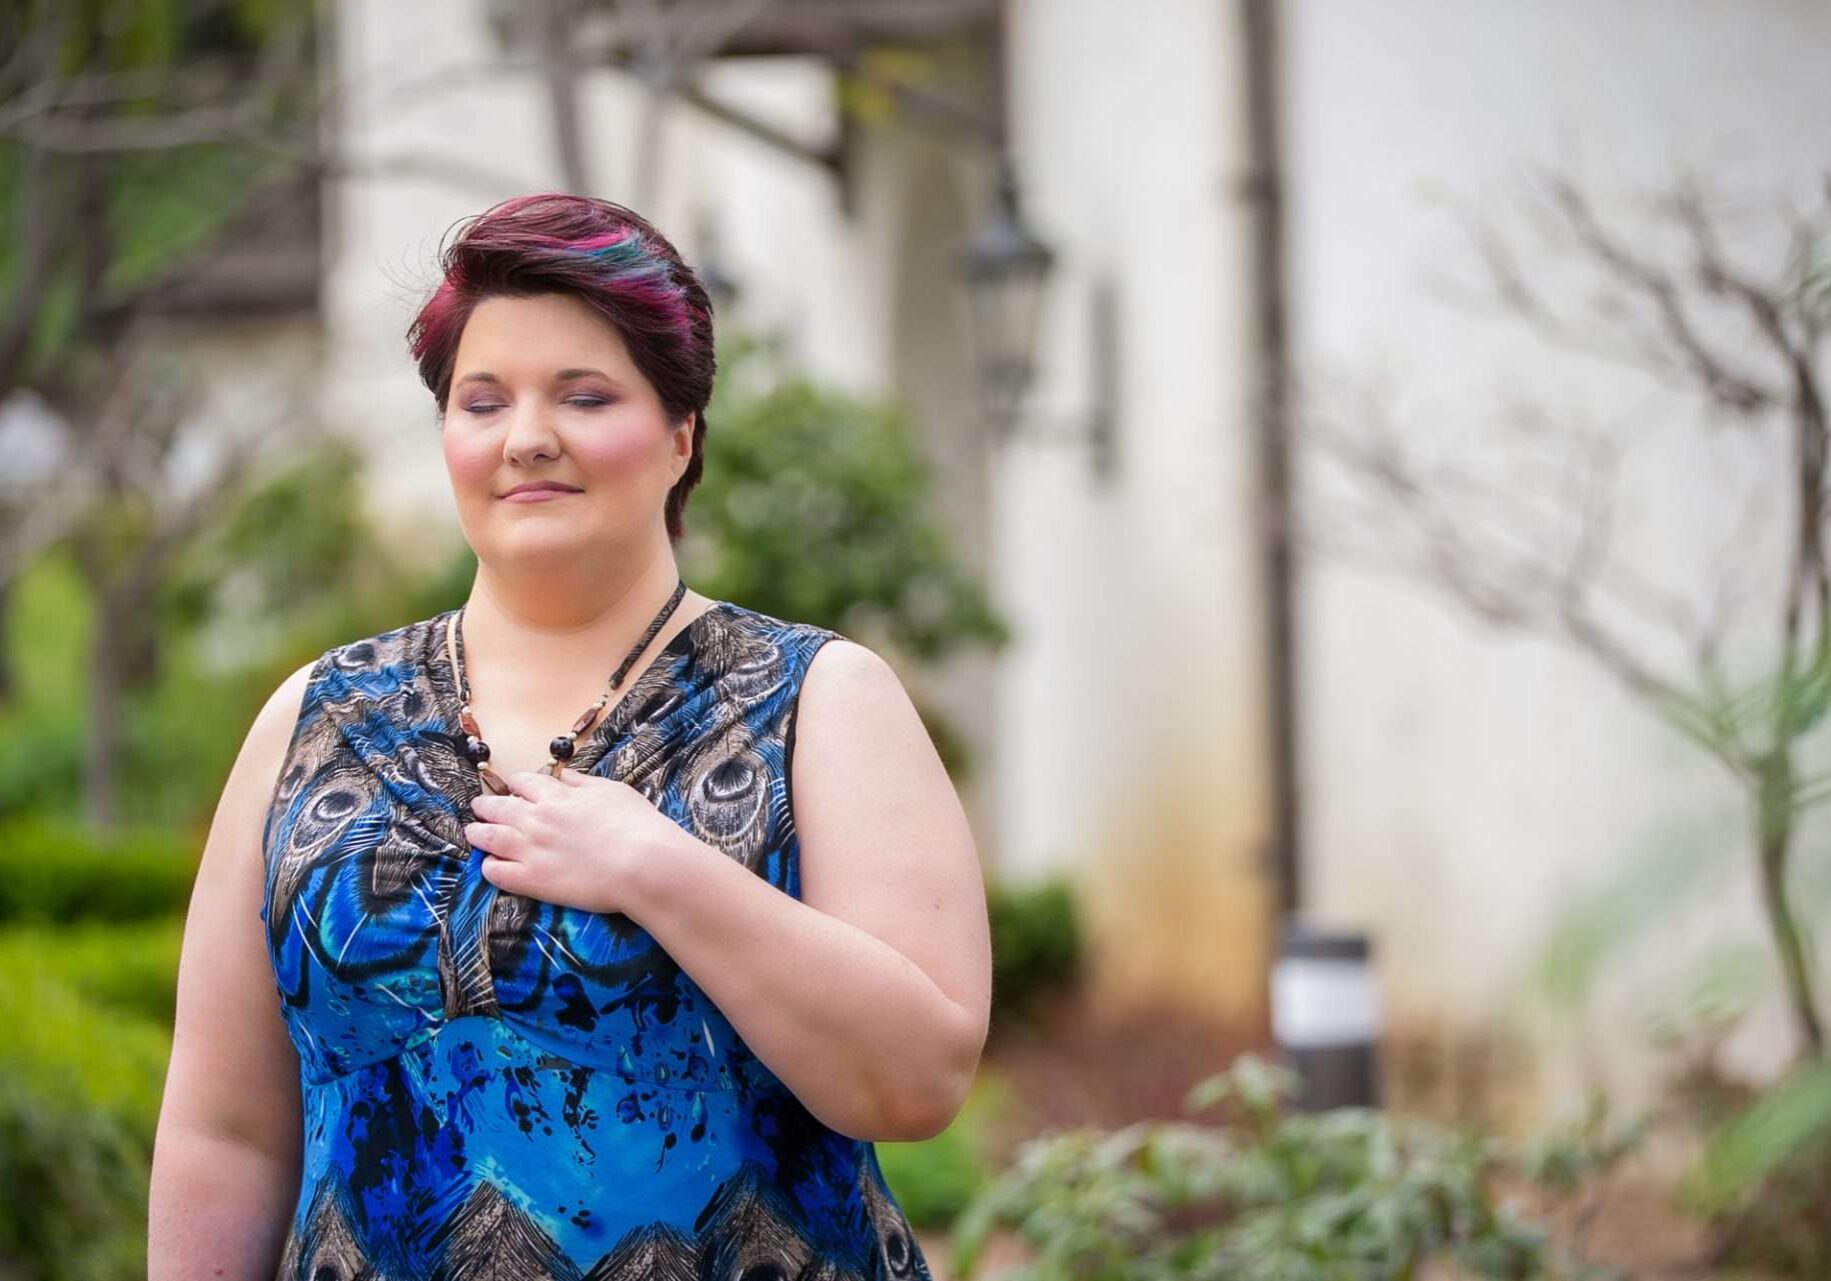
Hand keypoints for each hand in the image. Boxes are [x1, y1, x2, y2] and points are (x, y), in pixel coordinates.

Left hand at [464, 768, 685, 916]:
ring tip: (472, 832)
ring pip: (490, 837)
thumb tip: (565, 775)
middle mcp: (536, 819)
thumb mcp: (612, 791)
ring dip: (478, 833)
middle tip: (479, 806)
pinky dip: (489, 866)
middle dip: (487, 805)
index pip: (523, 783)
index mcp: (556, 796)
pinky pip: (496, 872)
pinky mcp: (531, 880)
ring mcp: (530, 850)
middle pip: (499, 807)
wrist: (641, 864)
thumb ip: (583, 782)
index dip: (515, 784)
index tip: (512, 787)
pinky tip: (489, 864)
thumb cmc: (635, 824)